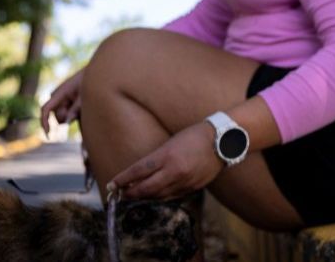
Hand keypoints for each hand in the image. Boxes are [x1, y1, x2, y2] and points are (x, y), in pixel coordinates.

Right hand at [40, 68, 84, 136]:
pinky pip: (65, 113)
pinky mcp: (63, 102)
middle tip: (83, 110)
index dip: (44, 122)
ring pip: (62, 117)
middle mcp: (56, 97)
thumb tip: (66, 122)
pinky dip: (72, 114)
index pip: (46, 109)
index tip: (48, 134)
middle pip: (58, 117)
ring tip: (83, 105)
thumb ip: (75, 109)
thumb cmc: (89, 84)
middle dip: (69, 118)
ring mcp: (59, 99)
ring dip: (72, 116)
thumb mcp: (85, 97)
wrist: (93, 75)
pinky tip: (81, 106)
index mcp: (59, 93)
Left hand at [110, 122, 224, 199]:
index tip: (112, 184)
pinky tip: (155, 194)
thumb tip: (139, 174)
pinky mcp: (193, 187)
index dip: (122, 180)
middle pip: (146, 188)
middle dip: (131, 193)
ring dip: (145, 196)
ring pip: (158, 195)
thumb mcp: (171, 144)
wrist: (223, 141)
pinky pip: (172, 196)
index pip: (138, 171)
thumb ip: (156, 160)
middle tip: (121, 194)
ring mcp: (185, 181)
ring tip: (136, 194)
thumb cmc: (194, 137)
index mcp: (167, 156)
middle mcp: (175, 171)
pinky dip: (161, 196)